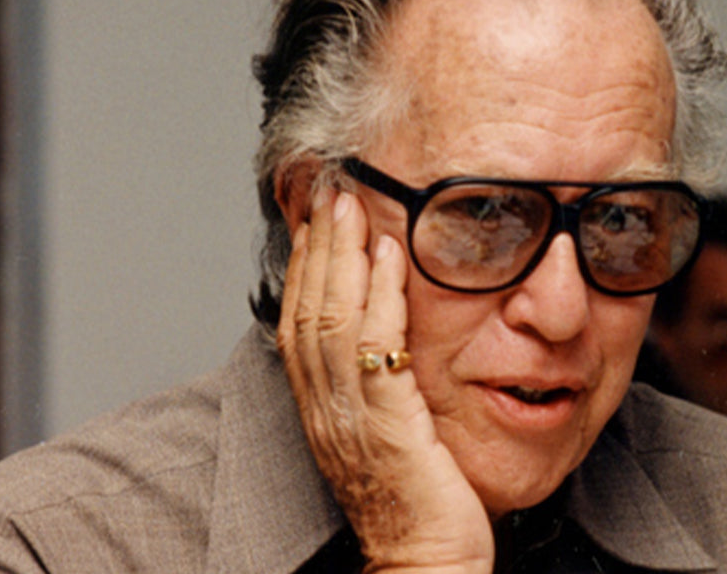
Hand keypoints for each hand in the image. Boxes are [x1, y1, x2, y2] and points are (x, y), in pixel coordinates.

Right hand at [276, 188, 493, 572]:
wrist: (425, 560)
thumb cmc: (419, 500)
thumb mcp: (388, 431)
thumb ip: (379, 384)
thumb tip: (387, 339)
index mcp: (322, 407)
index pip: (301, 321)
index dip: (308, 264)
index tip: (319, 216)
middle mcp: (324, 407)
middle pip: (307, 308)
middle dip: (317, 244)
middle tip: (330, 190)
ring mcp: (348, 415)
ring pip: (330, 318)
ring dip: (341, 255)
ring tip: (352, 204)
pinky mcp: (383, 423)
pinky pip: (373, 346)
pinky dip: (379, 294)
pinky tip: (388, 256)